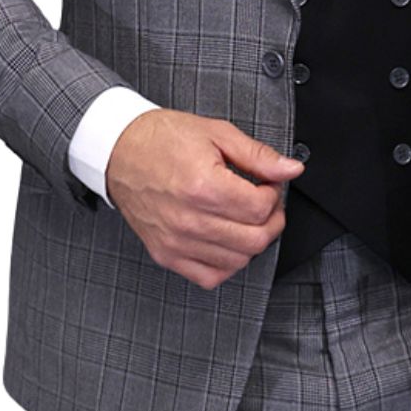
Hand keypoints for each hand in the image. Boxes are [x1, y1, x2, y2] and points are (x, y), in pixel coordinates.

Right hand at [105, 109, 303, 289]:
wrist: (119, 150)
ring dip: (251, 241)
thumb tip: (291, 169)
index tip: (268, 184)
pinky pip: (210, 277)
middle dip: (271, 220)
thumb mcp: (217, 134)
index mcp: (204, 186)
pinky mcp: (166, 254)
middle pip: (255, 239)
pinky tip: (226, 240)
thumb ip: (258, 155)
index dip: (273, 194)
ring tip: (244, 218)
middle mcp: (190, 219)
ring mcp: (176, 241)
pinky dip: (227, 263)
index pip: (261, 208)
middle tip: (264, 203)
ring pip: (237, 261)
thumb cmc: (163, 139)